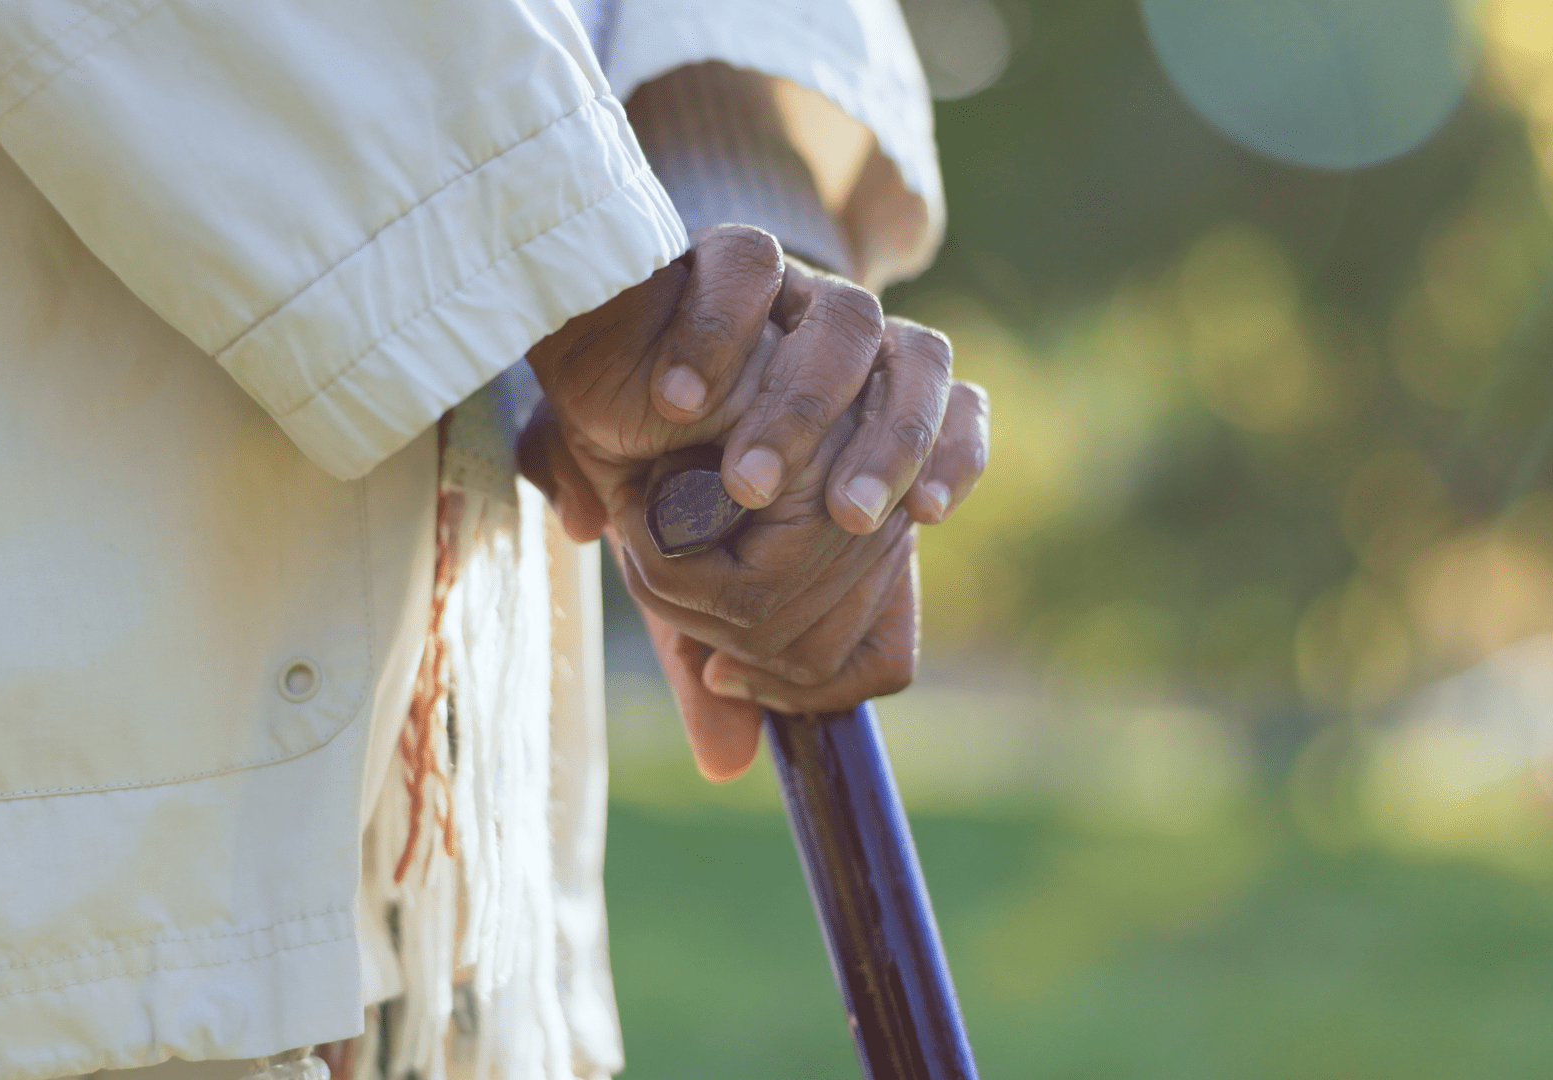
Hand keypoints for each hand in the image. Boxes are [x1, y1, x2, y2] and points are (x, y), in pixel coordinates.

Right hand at [521, 225, 989, 778]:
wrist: (598, 357)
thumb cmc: (657, 477)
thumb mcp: (688, 574)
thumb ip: (717, 653)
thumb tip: (733, 763)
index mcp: (866, 410)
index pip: (953, 415)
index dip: (954, 456)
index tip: (934, 516)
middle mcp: (849, 342)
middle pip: (921, 365)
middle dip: (887, 449)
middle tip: (845, 521)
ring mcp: (792, 290)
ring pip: (852, 319)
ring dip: (807, 405)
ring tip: (749, 482)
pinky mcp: (721, 250)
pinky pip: (743, 267)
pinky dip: (717, 333)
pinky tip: (678, 401)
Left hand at [525, 226, 954, 538]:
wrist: (707, 406)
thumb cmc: (640, 401)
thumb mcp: (592, 417)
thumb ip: (571, 458)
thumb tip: (578, 521)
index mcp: (736, 275)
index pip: (743, 261)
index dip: (713, 326)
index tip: (670, 406)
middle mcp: (819, 299)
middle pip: (843, 319)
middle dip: (800, 407)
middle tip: (748, 486)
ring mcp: (884, 344)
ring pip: (918, 361)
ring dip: (889, 441)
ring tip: (848, 518)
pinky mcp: (927, 397)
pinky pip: (966, 410)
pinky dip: (956, 455)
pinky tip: (926, 513)